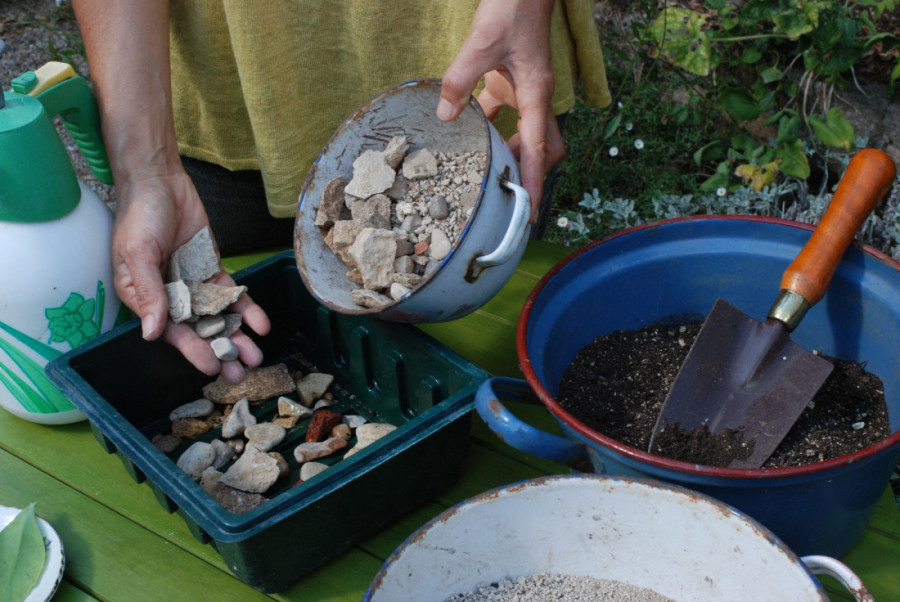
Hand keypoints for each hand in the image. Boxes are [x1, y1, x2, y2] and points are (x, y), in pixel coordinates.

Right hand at [112, 170, 269, 382]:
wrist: (160, 181)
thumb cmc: (139, 217)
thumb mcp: (136, 254)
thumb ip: (148, 293)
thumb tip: (152, 333)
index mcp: (145, 298)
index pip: (171, 332)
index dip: (191, 351)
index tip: (211, 367)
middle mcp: (170, 296)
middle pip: (198, 331)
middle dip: (220, 352)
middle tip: (240, 374)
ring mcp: (194, 284)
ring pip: (219, 318)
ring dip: (238, 337)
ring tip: (256, 356)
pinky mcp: (212, 270)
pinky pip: (231, 295)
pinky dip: (247, 309)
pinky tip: (262, 323)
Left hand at [437, 0, 564, 220]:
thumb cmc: (512, 7)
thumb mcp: (481, 43)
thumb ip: (461, 79)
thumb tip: (446, 116)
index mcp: (536, 94)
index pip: (538, 149)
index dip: (533, 182)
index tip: (530, 211)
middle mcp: (537, 97)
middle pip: (544, 149)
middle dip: (532, 174)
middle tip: (512, 200)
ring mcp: (526, 91)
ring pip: (529, 134)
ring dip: (514, 154)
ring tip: (491, 176)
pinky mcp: (511, 81)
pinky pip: (507, 114)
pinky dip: (493, 128)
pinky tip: (469, 136)